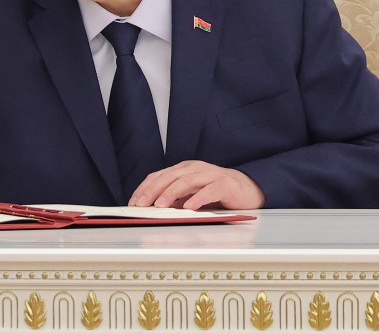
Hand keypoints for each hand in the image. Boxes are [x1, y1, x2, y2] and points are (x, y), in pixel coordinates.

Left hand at [129, 160, 264, 209]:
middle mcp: (195, 168)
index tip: (133, 202)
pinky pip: (209, 190)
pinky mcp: (224, 184)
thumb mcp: (190, 195)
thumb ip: (174, 199)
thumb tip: (152, 209)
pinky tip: (189, 207)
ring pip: (186, 181)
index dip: (144, 188)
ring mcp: (210, 174)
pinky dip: (198, 198)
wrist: (245, 189)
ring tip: (160, 205)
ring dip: (171, 193)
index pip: (159, 176)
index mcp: (184, 169)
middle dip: (152, 190)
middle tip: (141, 204)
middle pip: (169, 177)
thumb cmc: (215, 193)